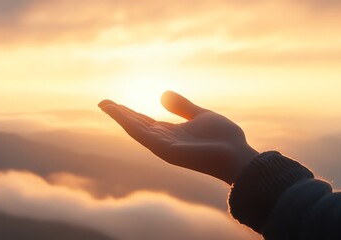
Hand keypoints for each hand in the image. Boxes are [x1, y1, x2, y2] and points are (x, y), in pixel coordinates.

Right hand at [99, 91, 257, 183]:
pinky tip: (120, 113)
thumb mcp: (201, 115)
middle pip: (135, 125)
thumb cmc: (224, 140)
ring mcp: (163, 147)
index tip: (114, 103)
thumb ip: (182, 106)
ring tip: (105, 105)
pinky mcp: (166, 150)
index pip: (144, 121)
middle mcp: (163, 141)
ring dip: (120, 117)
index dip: (129, 112)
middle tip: (102, 103)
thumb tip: (162, 94)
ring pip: (135, 129)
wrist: (237, 156)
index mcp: (170, 134)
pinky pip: (143, 134)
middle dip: (119, 114)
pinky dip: (129, 123)